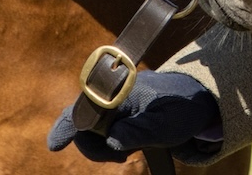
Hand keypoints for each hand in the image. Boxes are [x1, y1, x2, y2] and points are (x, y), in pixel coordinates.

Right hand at [48, 70, 222, 163]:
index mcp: (124, 92)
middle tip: (120, 159)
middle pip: (83, 123)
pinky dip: (104, 142)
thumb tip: (112, 140)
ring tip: (124, 155)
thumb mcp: (167, 125)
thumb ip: (140, 131)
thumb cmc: (182, 109)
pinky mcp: (116, 109)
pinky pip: (98, 127)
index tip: (55, 145)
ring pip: (89, 128)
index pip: (87, 107)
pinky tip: (120, 149)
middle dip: (93, 147)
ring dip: (100, 146)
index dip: (68, 126)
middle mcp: (113, 93)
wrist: (196, 98)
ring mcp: (113, 100)